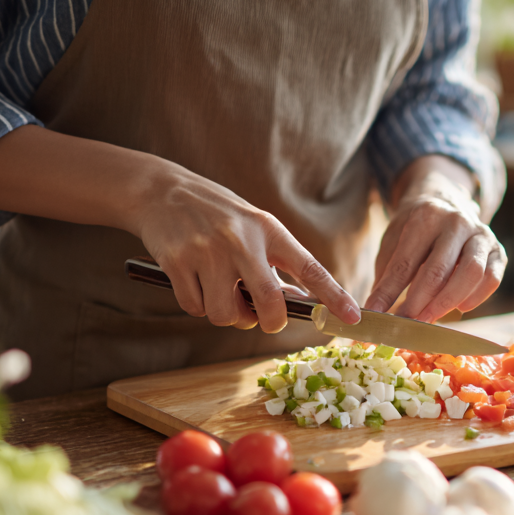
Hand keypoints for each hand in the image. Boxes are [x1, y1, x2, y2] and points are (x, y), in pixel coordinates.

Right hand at [127, 165, 360, 331]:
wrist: (161, 191)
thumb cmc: (216, 215)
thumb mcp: (253, 227)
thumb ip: (273, 261)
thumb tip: (293, 302)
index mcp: (269, 230)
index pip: (310, 268)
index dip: (333, 296)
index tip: (352, 317)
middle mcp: (242, 241)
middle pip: (270, 303)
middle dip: (269, 322)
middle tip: (262, 318)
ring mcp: (208, 253)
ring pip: (226, 314)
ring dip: (226, 315)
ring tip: (222, 293)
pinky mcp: (178, 263)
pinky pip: (196, 308)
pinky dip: (198, 306)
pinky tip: (196, 283)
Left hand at [365, 157, 505, 321]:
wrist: (446, 203)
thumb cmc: (415, 231)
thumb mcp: (394, 242)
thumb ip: (387, 274)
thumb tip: (376, 311)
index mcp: (425, 216)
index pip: (405, 262)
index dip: (389, 292)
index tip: (375, 313)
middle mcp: (457, 222)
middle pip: (439, 270)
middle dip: (419, 302)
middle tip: (406, 322)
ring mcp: (481, 235)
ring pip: (471, 274)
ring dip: (447, 303)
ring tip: (429, 319)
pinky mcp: (498, 251)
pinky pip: (492, 279)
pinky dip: (476, 298)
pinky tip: (459, 308)